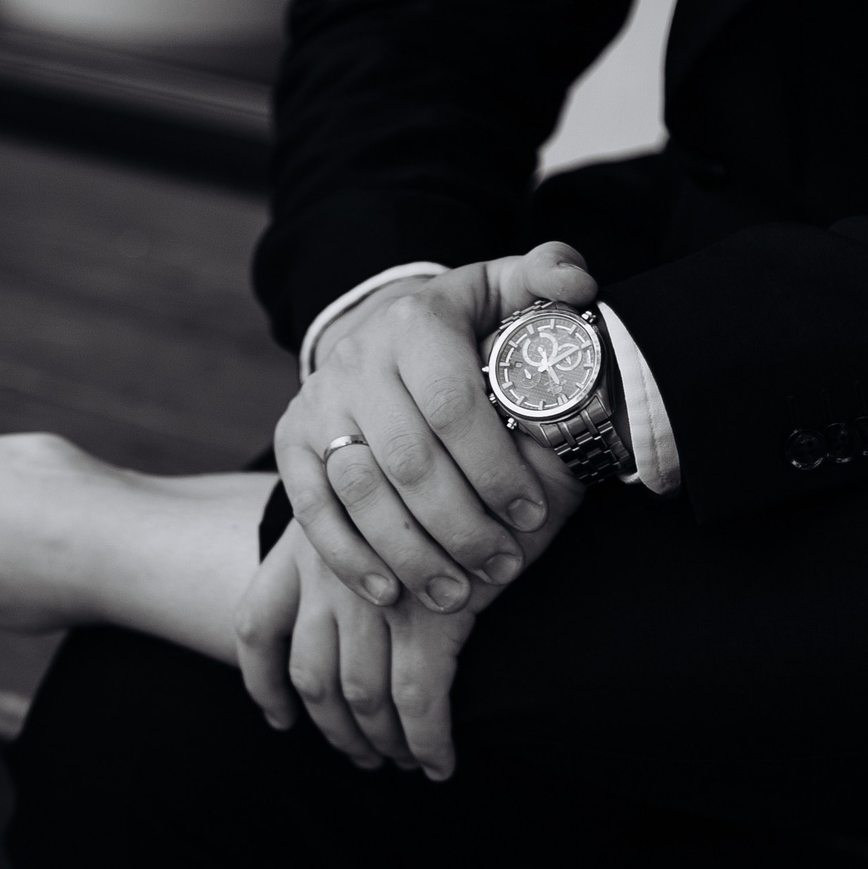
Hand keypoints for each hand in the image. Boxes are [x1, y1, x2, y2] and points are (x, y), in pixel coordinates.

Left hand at [234, 446, 587, 777]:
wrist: (514, 409)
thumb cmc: (460, 444)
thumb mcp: (391, 483)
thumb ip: (371, 531)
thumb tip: (375, 591)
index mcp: (308, 536)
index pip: (257, 623)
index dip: (262, 681)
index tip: (279, 717)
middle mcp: (328, 565)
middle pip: (310, 674)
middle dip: (333, 729)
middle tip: (360, 756)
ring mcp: (377, 590)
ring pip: (359, 694)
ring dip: (378, 742)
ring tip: (401, 763)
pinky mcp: (431, 611)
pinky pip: (419, 698)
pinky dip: (427, 740)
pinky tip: (439, 764)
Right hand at [274, 241, 599, 616]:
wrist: (377, 328)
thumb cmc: (461, 324)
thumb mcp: (503, 288)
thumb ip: (549, 275)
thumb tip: (578, 290)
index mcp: (414, 323)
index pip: (453, 406)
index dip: (494, 469)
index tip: (531, 515)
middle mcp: (356, 361)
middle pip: (409, 462)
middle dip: (461, 525)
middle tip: (504, 566)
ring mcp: (316, 404)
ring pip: (361, 493)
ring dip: (411, 554)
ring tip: (457, 594)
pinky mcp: (289, 442)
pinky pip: (313, 512)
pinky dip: (350, 558)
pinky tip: (390, 592)